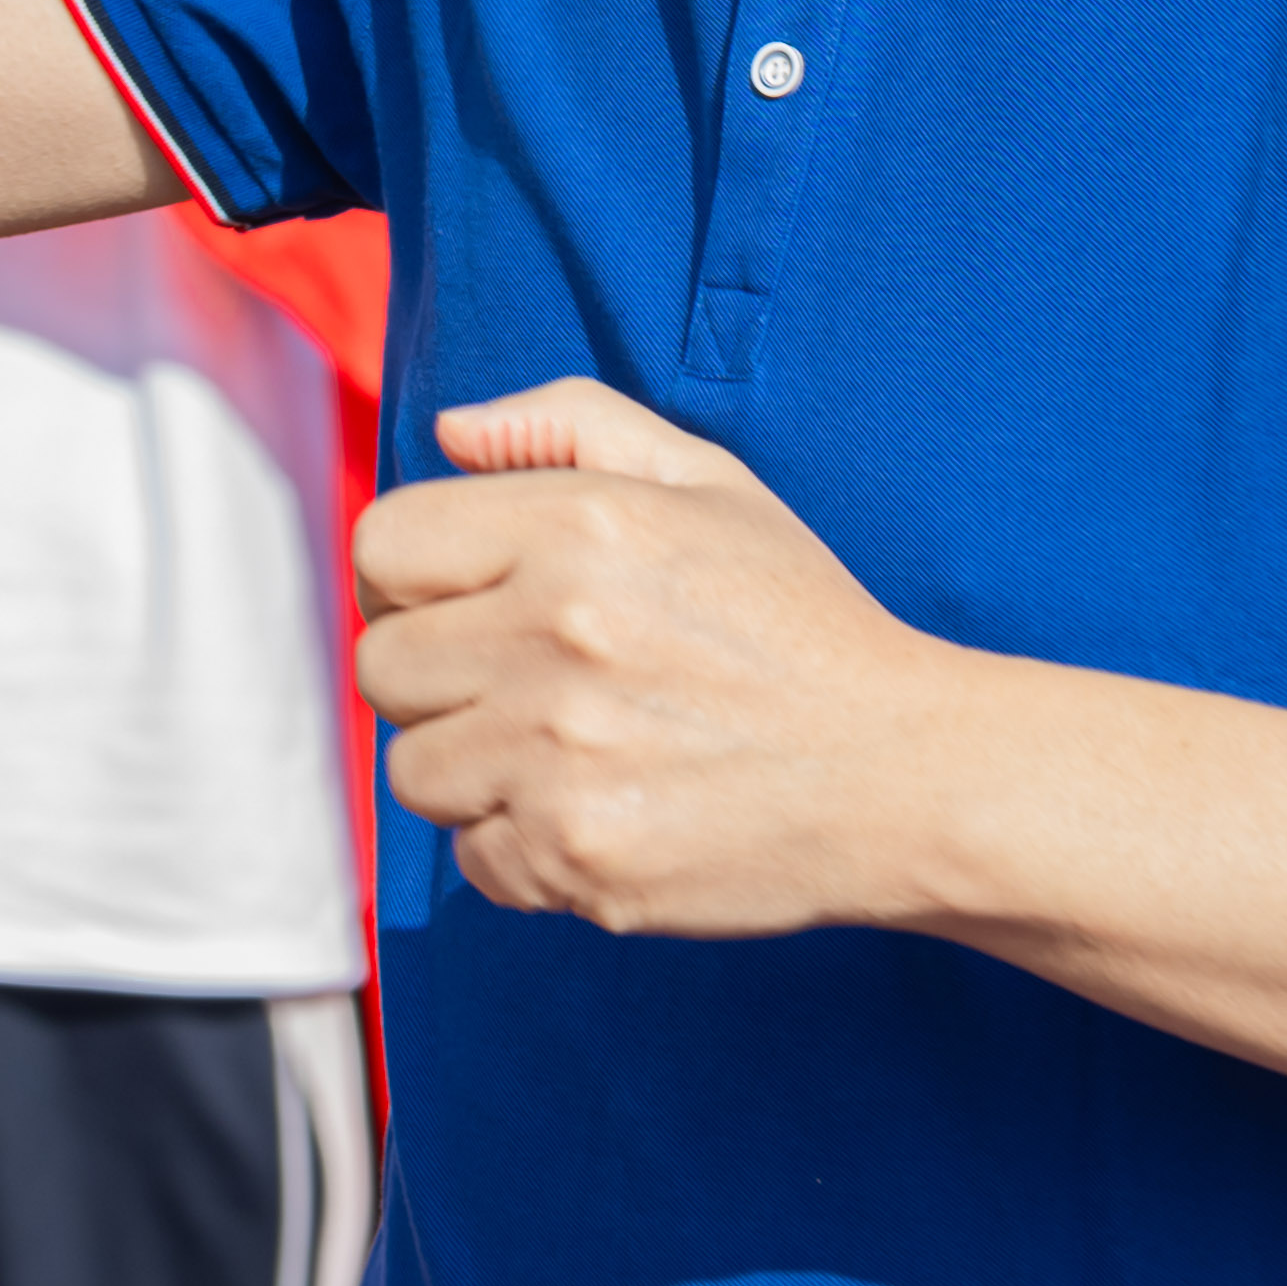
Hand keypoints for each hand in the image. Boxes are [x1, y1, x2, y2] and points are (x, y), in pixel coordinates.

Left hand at [351, 381, 973, 941]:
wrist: (904, 774)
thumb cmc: (798, 622)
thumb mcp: (710, 482)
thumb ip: (571, 425)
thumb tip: (447, 431)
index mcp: (579, 523)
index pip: (383, 545)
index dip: (411, 579)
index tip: (463, 605)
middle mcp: (557, 632)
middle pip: (382, 664)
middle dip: (438, 677)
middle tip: (524, 686)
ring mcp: (560, 754)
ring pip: (414, 769)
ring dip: (473, 768)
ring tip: (568, 754)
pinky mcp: (576, 858)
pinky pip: (474, 860)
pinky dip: (523, 851)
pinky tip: (603, 815)